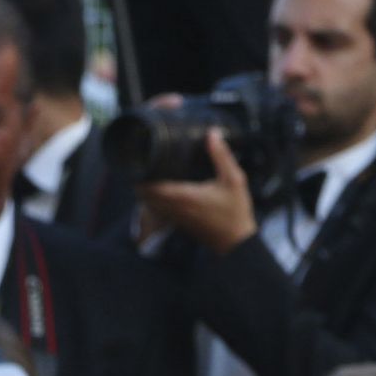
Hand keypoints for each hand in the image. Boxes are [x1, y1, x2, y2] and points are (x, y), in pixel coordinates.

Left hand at [136, 121, 257, 254]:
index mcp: (184, 196)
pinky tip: (160, 188)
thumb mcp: (234, 179)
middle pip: (144, 195)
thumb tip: (213, 134)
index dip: (141, 175)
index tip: (140, 160)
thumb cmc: (235, 212)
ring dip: (145, 191)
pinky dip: (153, 200)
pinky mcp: (178, 222)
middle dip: (139, 181)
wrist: (236, 242)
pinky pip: (157, 210)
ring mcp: (175, 217)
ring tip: (147, 173)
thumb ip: (221, 156)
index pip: (151, 187)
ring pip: (149, 204)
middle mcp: (175, 208)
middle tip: (141, 163)